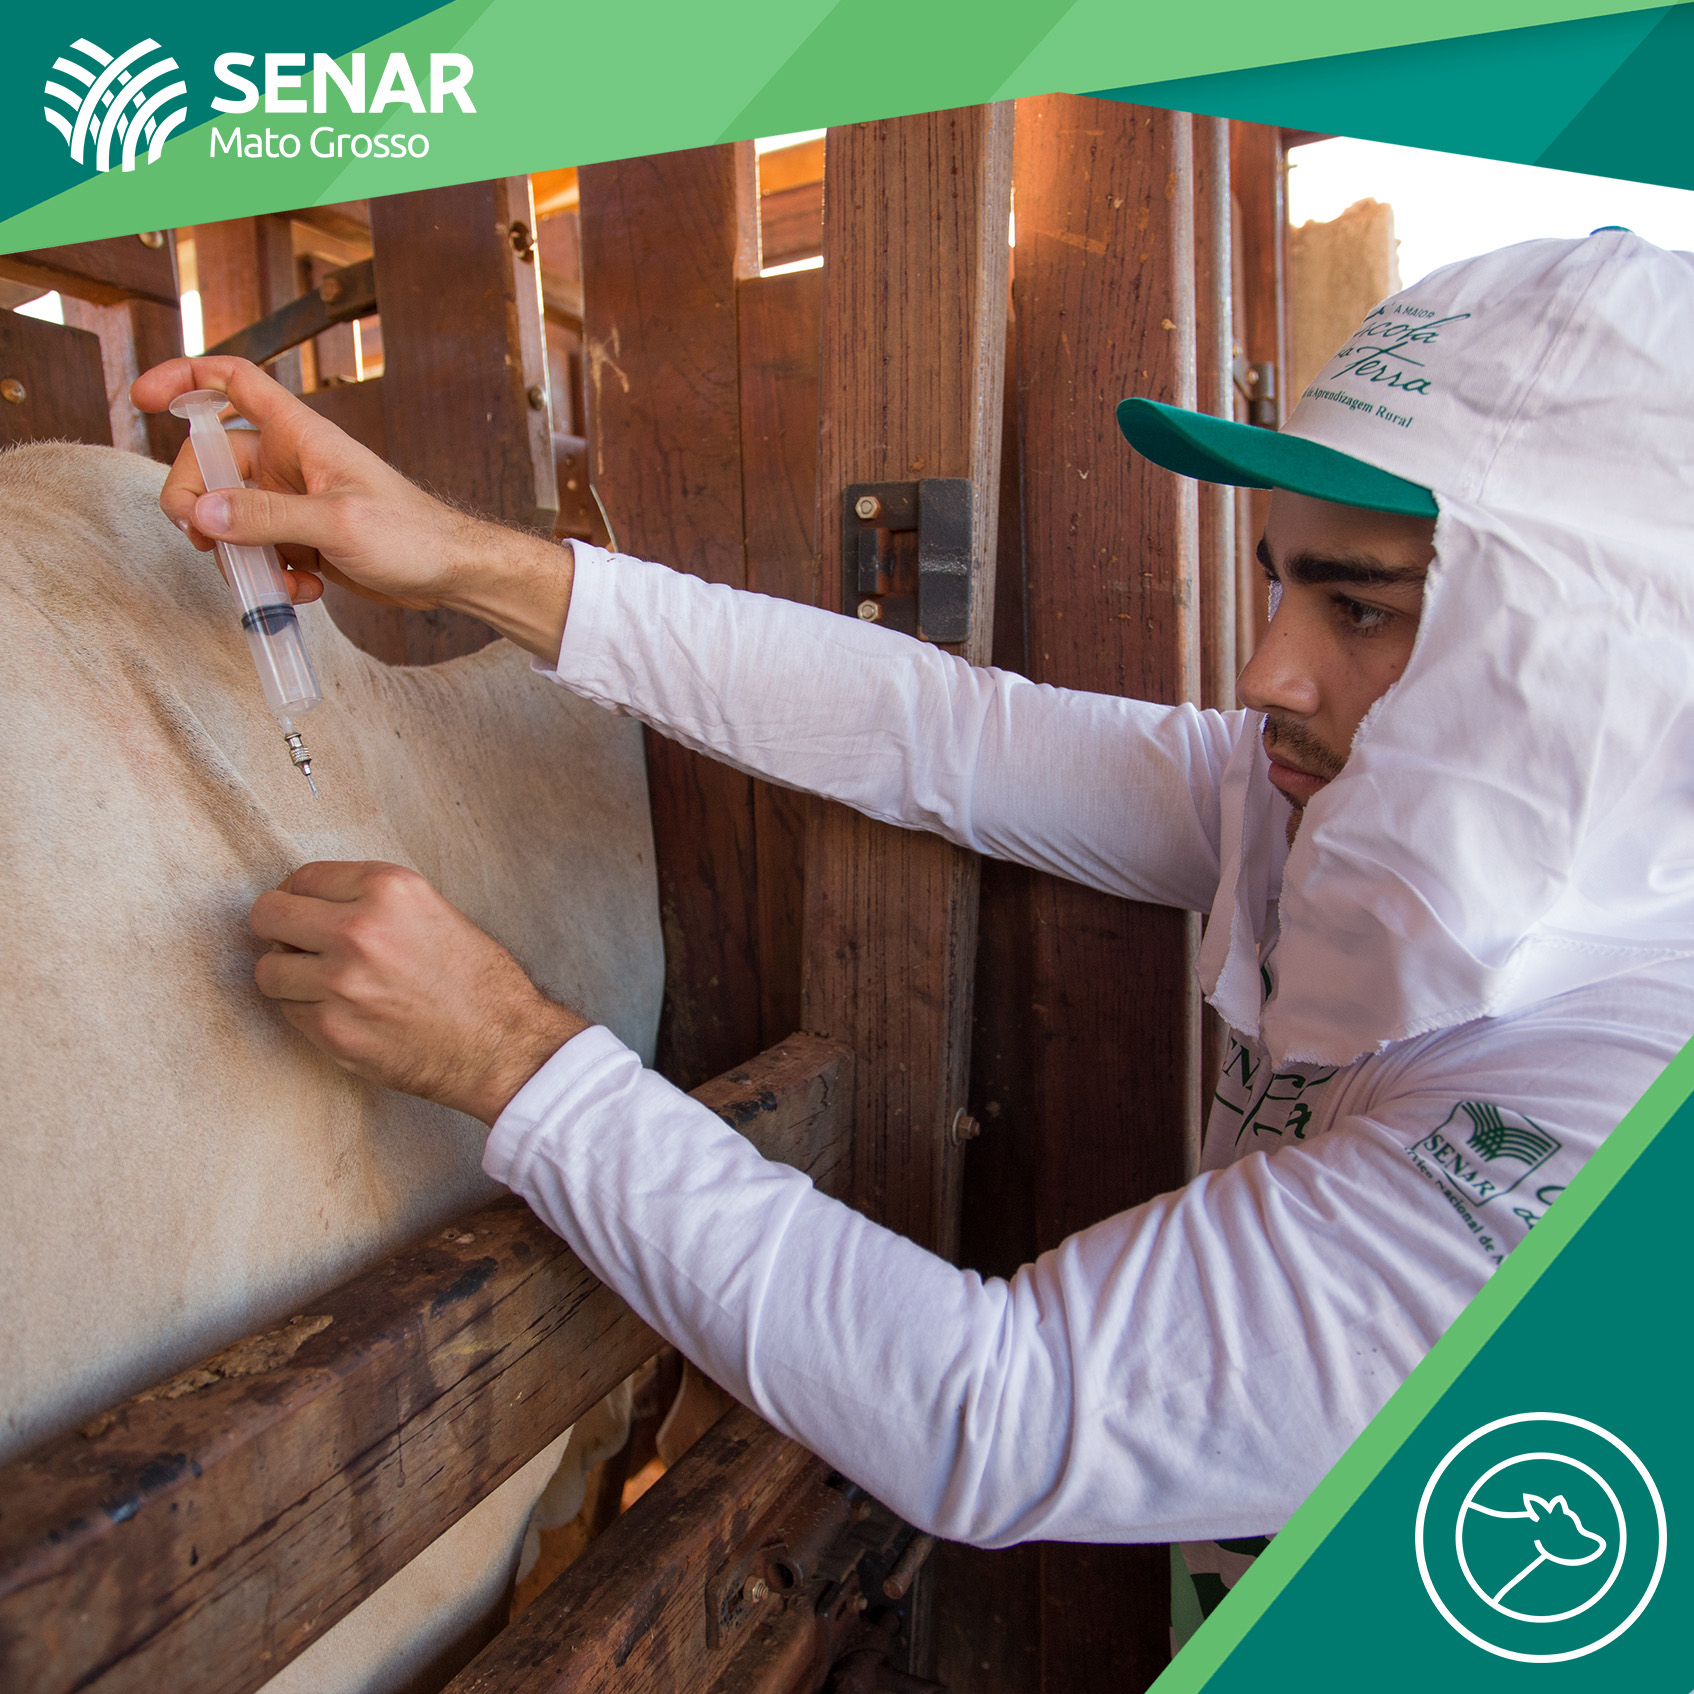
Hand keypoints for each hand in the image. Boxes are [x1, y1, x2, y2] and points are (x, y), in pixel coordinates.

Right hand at [131, 357, 574, 659]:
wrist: (451, 575)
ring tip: (277, 579)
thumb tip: (204, 511)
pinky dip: (271, 575)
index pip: (231, 382)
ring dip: (240, 553)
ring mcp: (294, 502)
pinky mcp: (303, 539)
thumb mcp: (338, 524)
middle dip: (199, 503)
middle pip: (213, 464)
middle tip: (202, 540)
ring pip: (232, 516)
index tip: (145, 398)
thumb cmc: (412, 535)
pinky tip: (304, 591)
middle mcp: (290, 462)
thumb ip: (269, 517)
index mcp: (300, 435)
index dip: (184, 378)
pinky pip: (261, 551)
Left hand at [250, 860, 587, 1124]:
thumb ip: (373, 901)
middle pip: (269, 915)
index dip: (303, 898)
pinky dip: (308, 1013)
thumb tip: (313, 905)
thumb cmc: (477, 981)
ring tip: (325, 985)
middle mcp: (359, 929)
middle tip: (300, 946)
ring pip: (269, 970)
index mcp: (388, 888)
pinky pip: (289, 1012)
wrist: (502, 1044)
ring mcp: (340, 982)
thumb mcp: (433, 911)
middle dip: (281, 931)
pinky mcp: (332, 1029)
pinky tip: (345, 1014)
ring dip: (290, 977)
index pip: (304, 877)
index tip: (310, 914)